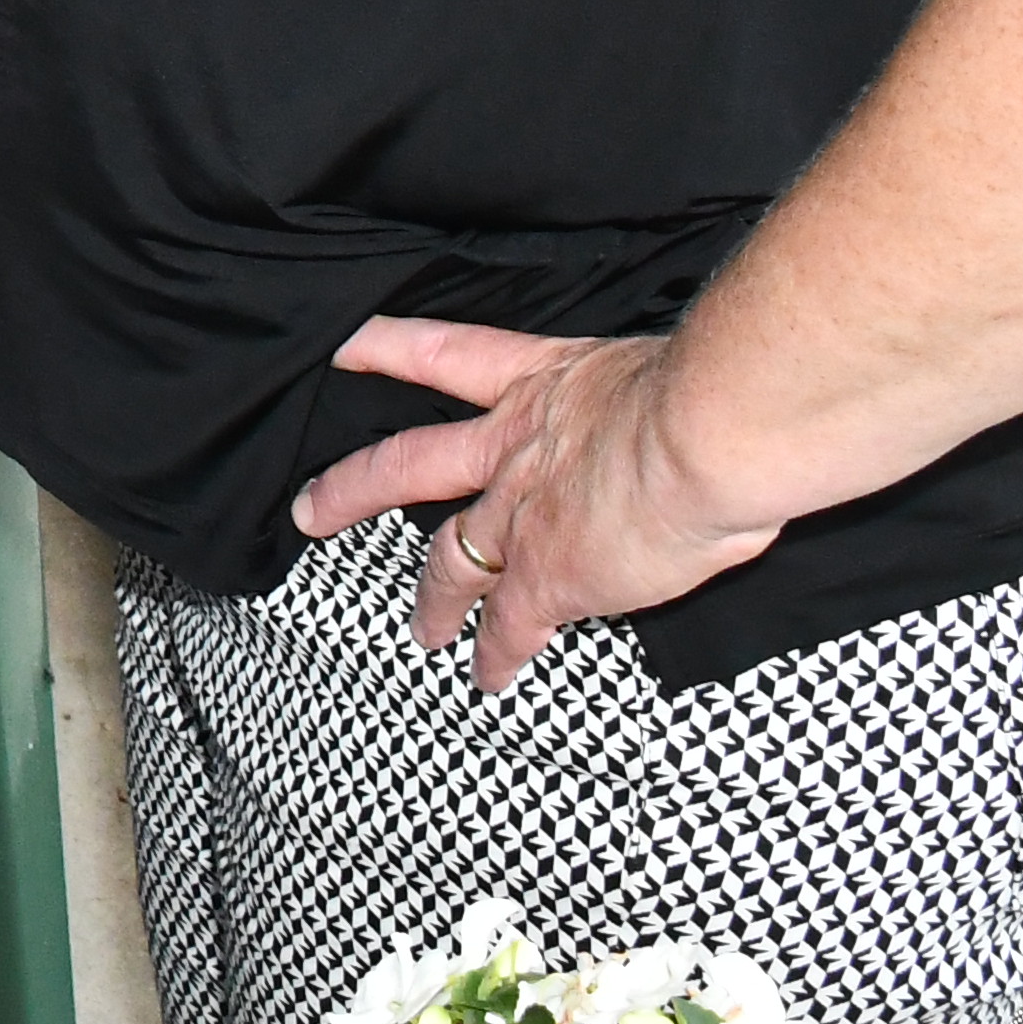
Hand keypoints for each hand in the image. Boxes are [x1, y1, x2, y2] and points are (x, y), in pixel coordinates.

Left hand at [291, 322, 786, 693]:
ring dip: (432, 597)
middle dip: (354, 489)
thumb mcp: (661, 370)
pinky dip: (497, 653)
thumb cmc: (712, 391)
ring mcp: (521, 515)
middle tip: (309, 509)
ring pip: (451, 557)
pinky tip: (487, 674)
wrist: (710, 434)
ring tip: (420, 628)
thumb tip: (674, 413)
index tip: (339, 350)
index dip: (384, 349)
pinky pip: (510, 625)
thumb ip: (645, 397)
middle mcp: (516, 445)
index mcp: (544, 380)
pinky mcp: (547, 577)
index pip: (443, 353)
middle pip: (409, 465)